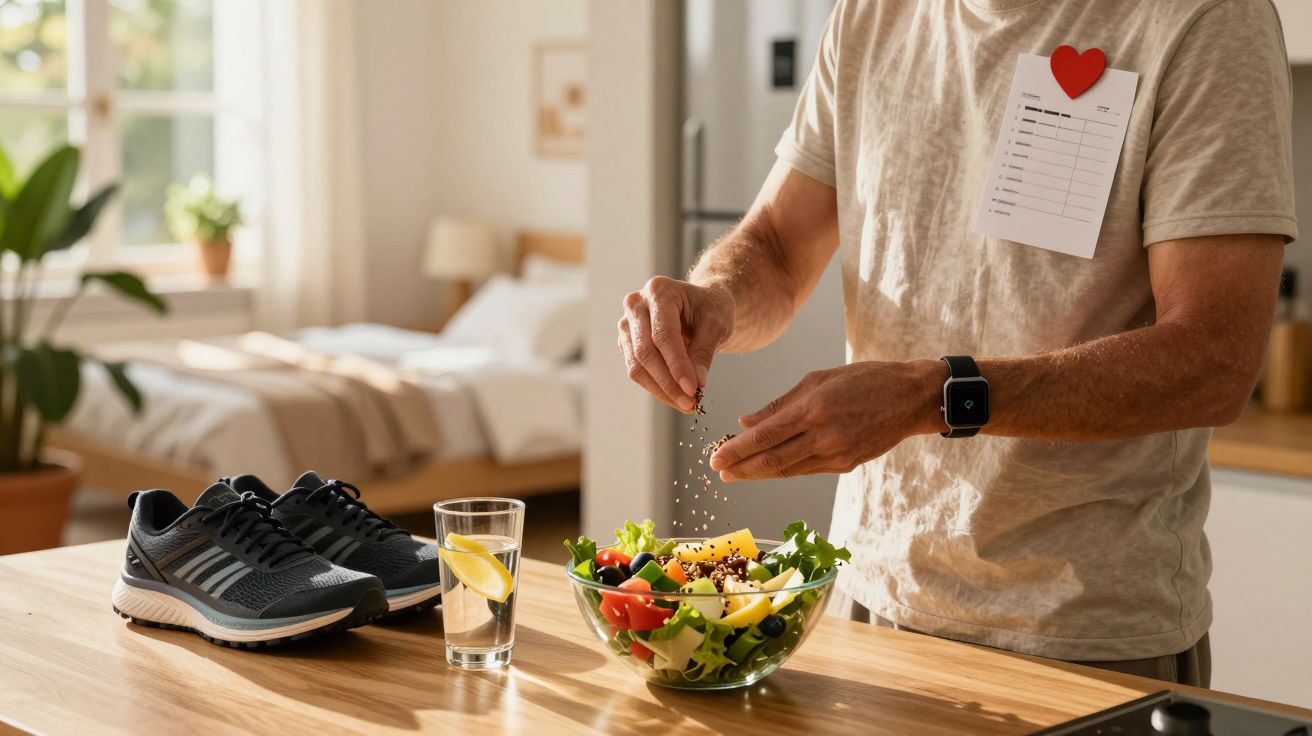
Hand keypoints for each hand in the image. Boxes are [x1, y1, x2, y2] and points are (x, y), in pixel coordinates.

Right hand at [618, 276, 733, 412]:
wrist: (701, 305)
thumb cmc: (710, 308)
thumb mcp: (716, 324)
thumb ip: (704, 351)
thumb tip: (696, 383)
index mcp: (659, 291)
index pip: (663, 334)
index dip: (677, 365)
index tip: (692, 389)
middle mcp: (636, 304)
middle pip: (645, 351)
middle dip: (668, 382)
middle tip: (690, 403)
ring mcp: (627, 324)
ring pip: (636, 365)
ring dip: (660, 389)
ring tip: (685, 404)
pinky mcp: (626, 342)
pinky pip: (636, 370)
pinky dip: (655, 387)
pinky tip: (675, 397)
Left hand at [709, 360, 945, 480]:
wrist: (910, 398)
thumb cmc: (863, 380)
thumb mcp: (818, 379)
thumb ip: (780, 404)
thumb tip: (746, 422)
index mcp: (814, 409)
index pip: (765, 436)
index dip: (737, 450)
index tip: (715, 458)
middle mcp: (824, 436)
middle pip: (772, 460)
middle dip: (742, 468)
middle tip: (719, 472)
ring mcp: (836, 454)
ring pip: (788, 469)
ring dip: (759, 473)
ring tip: (736, 472)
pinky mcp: (846, 464)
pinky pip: (806, 470)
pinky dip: (784, 470)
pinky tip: (767, 469)